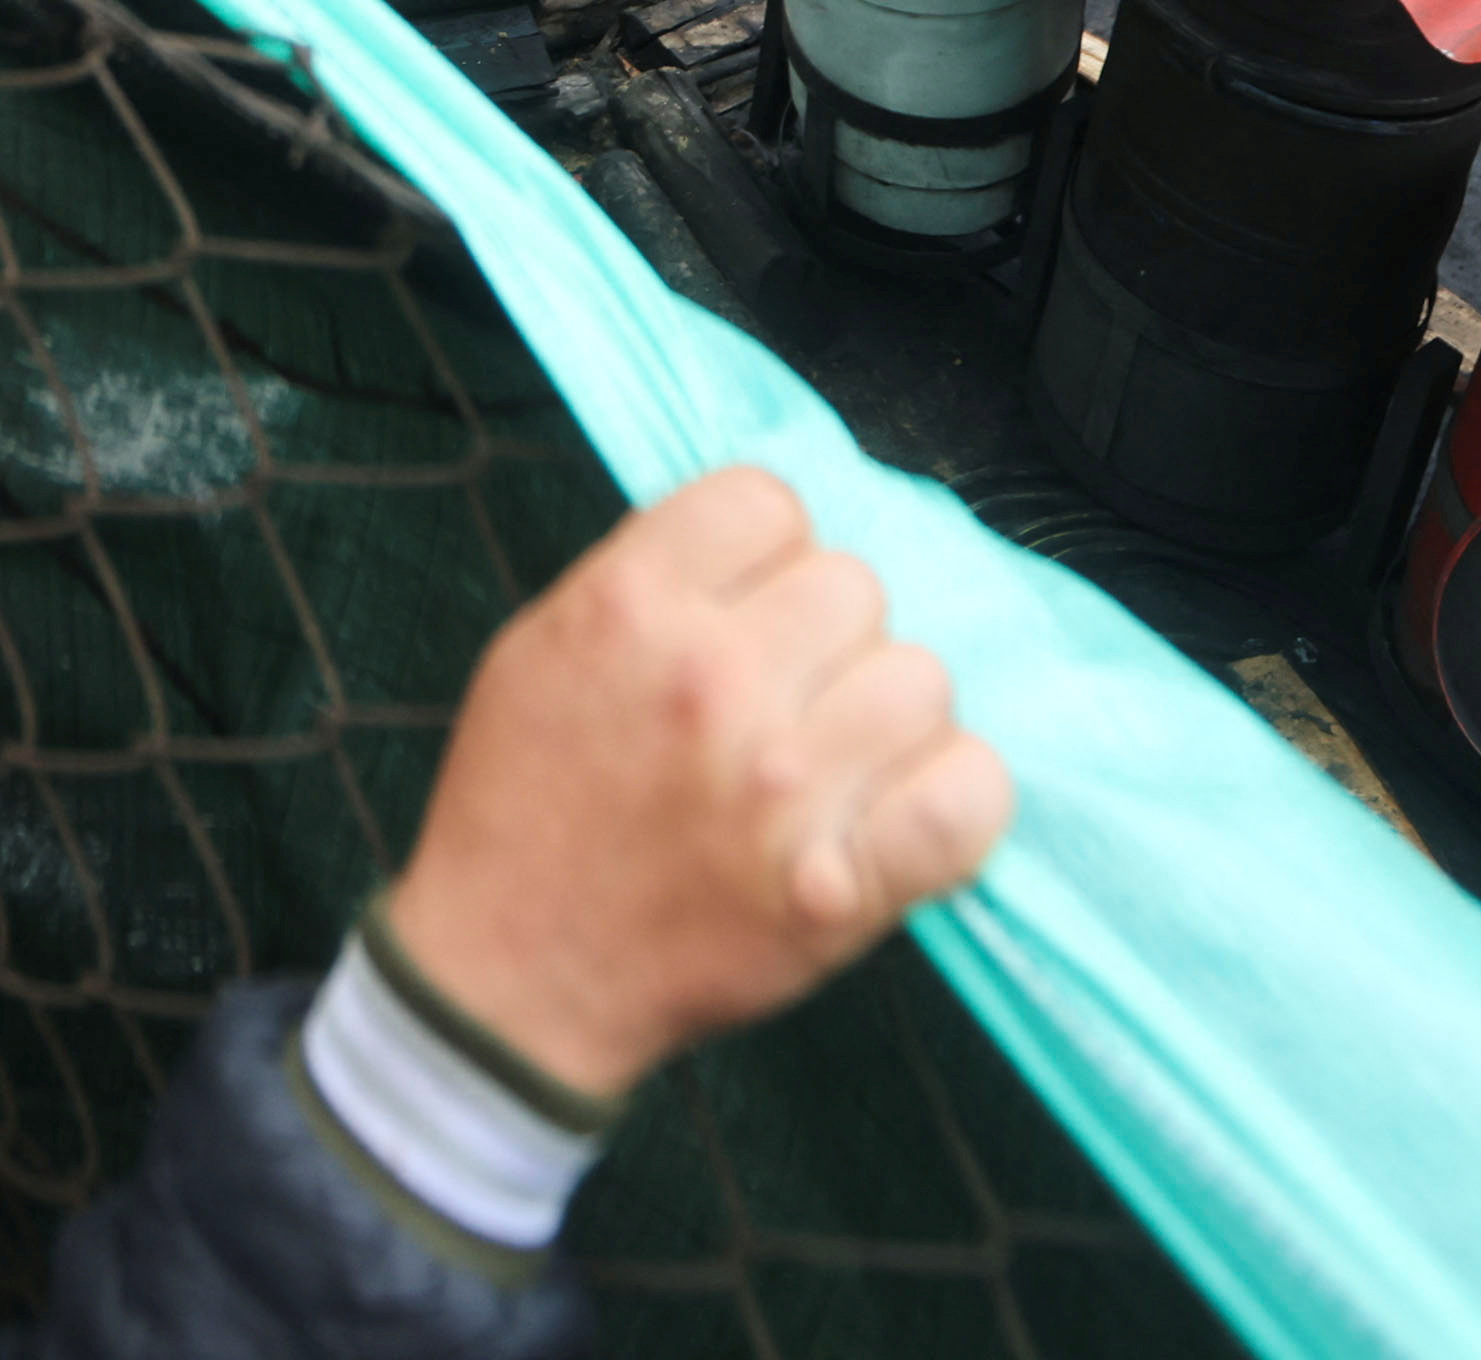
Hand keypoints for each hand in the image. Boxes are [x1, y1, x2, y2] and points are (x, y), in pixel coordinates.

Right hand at [384, 468, 1006, 1099]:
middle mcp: (712, 682)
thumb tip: (766, 536)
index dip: (766, 551)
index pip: (769, 501)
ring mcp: (784, 790)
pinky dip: (954, 796)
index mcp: (629, 608)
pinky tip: (904, 808)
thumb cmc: (526, 808)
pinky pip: (969, 794)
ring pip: (922, 680)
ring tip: (836, 759)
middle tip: (787, 693)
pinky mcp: (840, 890)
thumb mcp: (541, 650)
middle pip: (855, 584)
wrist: (510, 978)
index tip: (749, 603)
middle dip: (825, 635)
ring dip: (885, 716)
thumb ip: (647, 578)